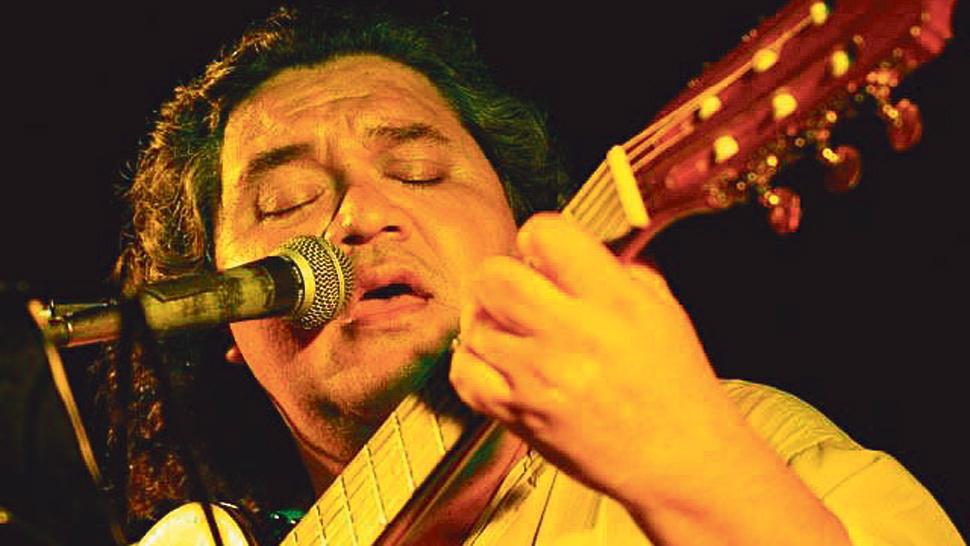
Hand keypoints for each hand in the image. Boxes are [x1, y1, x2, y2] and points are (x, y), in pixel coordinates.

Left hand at [449, 213, 851, 544]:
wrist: (680, 462)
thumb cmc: (676, 389)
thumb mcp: (664, 310)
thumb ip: (617, 272)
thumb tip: (570, 252)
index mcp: (614, 300)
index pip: (545, 235)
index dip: (537, 238)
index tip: (542, 254)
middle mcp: (572, 334)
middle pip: (493, 277)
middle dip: (499, 274)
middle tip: (515, 288)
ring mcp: (540, 377)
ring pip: (475, 324)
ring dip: (487, 321)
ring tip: (510, 329)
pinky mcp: (519, 415)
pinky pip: (464, 374)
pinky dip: (471, 362)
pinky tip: (495, 361)